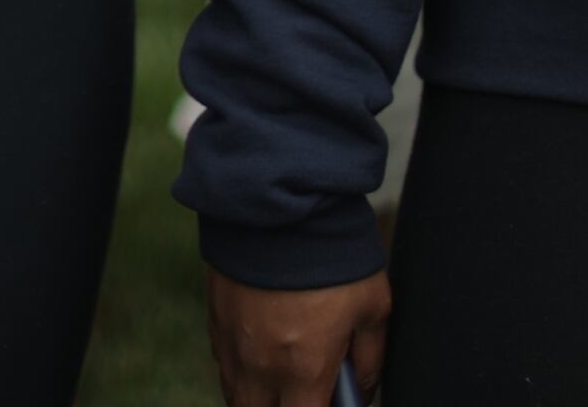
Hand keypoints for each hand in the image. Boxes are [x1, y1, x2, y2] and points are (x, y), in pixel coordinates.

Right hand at [208, 268, 388, 406]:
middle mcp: (260, 365)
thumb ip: (369, 360)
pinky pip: (224, 363)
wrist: (279, 200)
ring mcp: (232, 342)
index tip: (330, 402)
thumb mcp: (372, 306)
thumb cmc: (332, 254)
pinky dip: (241, 371)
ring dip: (258, 398)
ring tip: (283, 383)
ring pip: (237, 395)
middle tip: (305, 394)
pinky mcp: (215, 317)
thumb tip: (360, 392)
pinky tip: (261, 354)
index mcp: (302, 369)